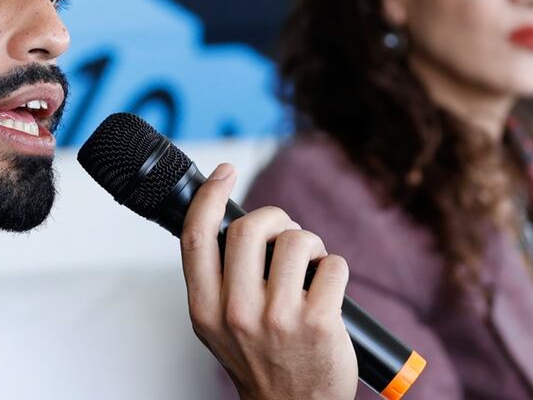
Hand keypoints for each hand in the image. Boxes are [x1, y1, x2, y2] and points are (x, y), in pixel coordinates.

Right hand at [180, 163, 357, 399]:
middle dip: (276, 218)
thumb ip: (216, 278)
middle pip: (249, 228)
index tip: (224, 172)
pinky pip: (333, 264)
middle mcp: (236, 313)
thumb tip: (230, 220)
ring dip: (311, 244)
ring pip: (298, 240)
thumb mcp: (218, 326)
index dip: (209, 196)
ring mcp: (277, 319)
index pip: (197, 237)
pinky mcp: (318, 322)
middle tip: (286, 232)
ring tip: (311, 267)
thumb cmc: (261, 362)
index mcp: (205, 310)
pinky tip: (328, 288)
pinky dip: (335, 267)